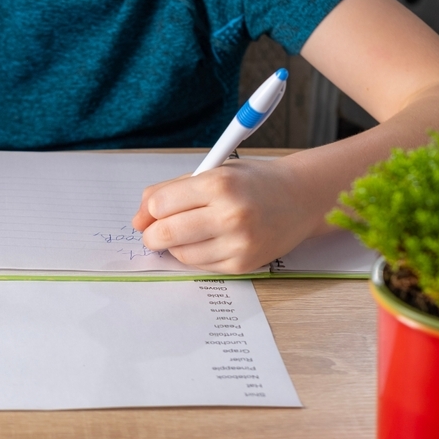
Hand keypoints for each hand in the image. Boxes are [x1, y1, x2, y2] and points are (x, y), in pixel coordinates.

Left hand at [131, 158, 316, 273]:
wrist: (300, 198)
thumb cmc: (252, 182)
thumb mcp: (213, 172)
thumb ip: (171, 190)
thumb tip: (138, 219)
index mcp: (219, 184)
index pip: (159, 204)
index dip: (148, 210)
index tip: (151, 211)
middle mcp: (230, 215)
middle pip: (164, 233)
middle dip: (152, 234)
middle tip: (155, 230)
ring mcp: (238, 243)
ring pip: (180, 253)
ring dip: (175, 245)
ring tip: (190, 230)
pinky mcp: (243, 264)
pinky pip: (200, 265)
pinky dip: (195, 255)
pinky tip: (208, 240)